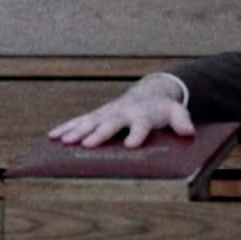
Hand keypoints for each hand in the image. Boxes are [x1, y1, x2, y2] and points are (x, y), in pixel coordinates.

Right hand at [47, 75, 193, 147]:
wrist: (149, 94)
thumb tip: (188, 133)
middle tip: (88, 144)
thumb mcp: (177, 113)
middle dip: (100, 133)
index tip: (131, 145)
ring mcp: (107, 113)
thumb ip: (182, 121)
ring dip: (77, 131)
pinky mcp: (97, 115)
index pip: (141, 125)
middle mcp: (123, 113)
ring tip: (63, 142)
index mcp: (143, 115)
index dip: (137, 134)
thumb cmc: (163, 110)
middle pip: (111, 123)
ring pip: (90, 121)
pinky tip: (52, 137)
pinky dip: (66, 127)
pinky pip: (79, 121)